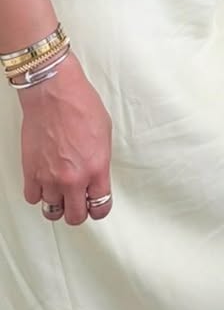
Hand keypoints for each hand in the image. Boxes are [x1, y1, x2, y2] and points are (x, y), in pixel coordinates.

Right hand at [20, 54, 112, 225]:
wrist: (53, 93)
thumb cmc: (79, 105)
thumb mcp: (105, 133)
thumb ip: (100, 160)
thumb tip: (96, 174)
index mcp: (96, 168)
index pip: (100, 207)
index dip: (99, 208)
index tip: (97, 205)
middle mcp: (73, 178)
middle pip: (75, 217)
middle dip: (79, 211)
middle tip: (78, 201)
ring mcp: (50, 178)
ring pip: (52, 211)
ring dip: (58, 202)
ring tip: (60, 191)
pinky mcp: (31, 173)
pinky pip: (33, 198)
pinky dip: (38, 193)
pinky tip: (44, 182)